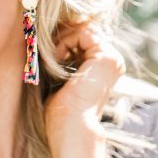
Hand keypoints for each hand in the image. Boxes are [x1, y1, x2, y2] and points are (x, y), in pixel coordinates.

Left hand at [44, 19, 125, 157]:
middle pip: (82, 30)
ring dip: (61, 41)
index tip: (46, 55)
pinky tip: (57, 61)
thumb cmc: (60, 112)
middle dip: (61, 37)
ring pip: (82, 29)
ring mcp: (113, 58)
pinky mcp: (107, 57)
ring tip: (52, 62)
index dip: (61, 40)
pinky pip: (83, 33)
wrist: (71, 129)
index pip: (82, 37)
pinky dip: (65, 43)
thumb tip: (44, 35)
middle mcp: (112, 61)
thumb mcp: (58, 78)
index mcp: (103, 67)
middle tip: (46, 54)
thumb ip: (60, 58)